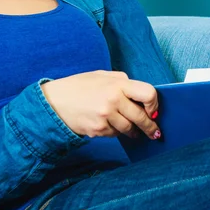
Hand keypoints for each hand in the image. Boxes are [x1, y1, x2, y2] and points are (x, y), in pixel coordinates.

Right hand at [40, 70, 160, 139]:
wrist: (55, 101)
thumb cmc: (79, 86)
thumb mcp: (102, 76)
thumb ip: (122, 82)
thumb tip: (141, 95)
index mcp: (117, 84)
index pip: (148, 93)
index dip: (154, 104)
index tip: (153, 110)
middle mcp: (113, 100)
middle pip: (141, 117)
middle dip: (150, 126)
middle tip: (154, 132)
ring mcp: (106, 116)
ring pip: (129, 128)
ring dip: (133, 131)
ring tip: (134, 131)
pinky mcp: (98, 130)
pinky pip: (115, 134)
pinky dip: (115, 131)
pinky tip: (109, 125)